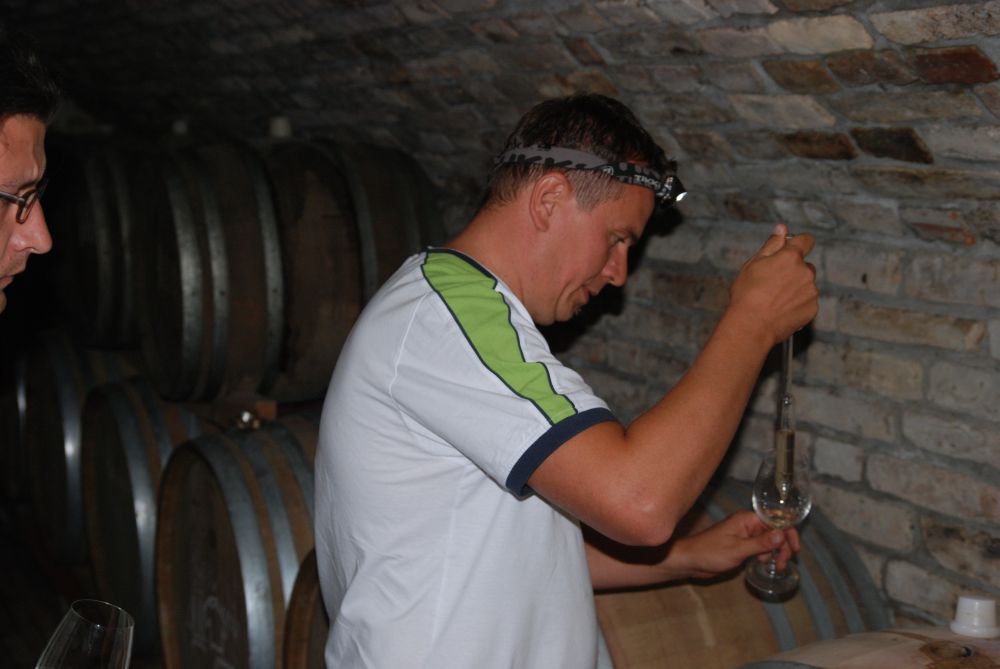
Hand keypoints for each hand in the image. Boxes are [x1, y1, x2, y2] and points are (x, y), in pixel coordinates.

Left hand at [670, 510, 799, 579]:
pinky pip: (761, 547)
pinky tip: (766, 563)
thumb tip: (782, 534)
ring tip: (776, 566)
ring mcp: (745, 535)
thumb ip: (761, 543)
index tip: (795, 550)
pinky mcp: (742, 545)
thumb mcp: (738, 549)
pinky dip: (767, 554)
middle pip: (775, 531)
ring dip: (776, 552)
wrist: (691, 561)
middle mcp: (748, 524)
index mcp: (747, 519)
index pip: (776, 521)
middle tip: (783, 563)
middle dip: (783, 546)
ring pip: (769, 540)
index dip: (788, 533)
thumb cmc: (711, 552)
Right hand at [728, 223, 818, 346]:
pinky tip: (780, 311)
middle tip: (772, 283)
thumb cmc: (747, 294)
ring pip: (806, 285)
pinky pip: (807, 302)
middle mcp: (806, 272)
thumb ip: (771, 245)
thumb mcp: (753, 264)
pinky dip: (797, 304)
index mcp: (791, 257)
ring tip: (774, 300)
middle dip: (793, 271)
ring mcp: (811, 292)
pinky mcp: (812, 309)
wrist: (751, 326)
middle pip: (805, 266)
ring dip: (795, 289)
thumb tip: (782, 228)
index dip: (799, 243)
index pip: (806, 240)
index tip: (791, 250)